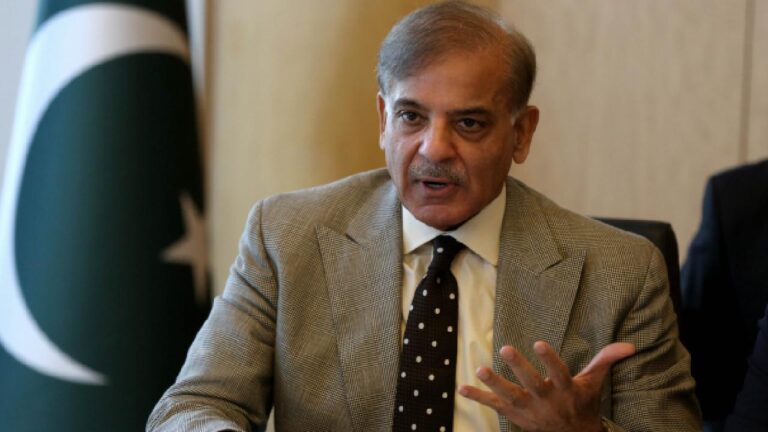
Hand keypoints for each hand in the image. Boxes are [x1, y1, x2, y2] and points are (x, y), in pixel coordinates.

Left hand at [458, 341, 634, 431]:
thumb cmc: (582, 403)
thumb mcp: (594, 383)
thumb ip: (605, 360)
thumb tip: (629, 345)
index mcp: (566, 389)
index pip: (558, 372)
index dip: (549, 358)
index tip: (538, 342)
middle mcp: (546, 400)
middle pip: (531, 383)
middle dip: (519, 367)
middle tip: (506, 348)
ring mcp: (528, 409)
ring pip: (509, 395)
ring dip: (494, 383)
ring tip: (479, 369)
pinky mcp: (514, 414)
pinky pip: (494, 405)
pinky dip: (478, 397)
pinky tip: (462, 387)